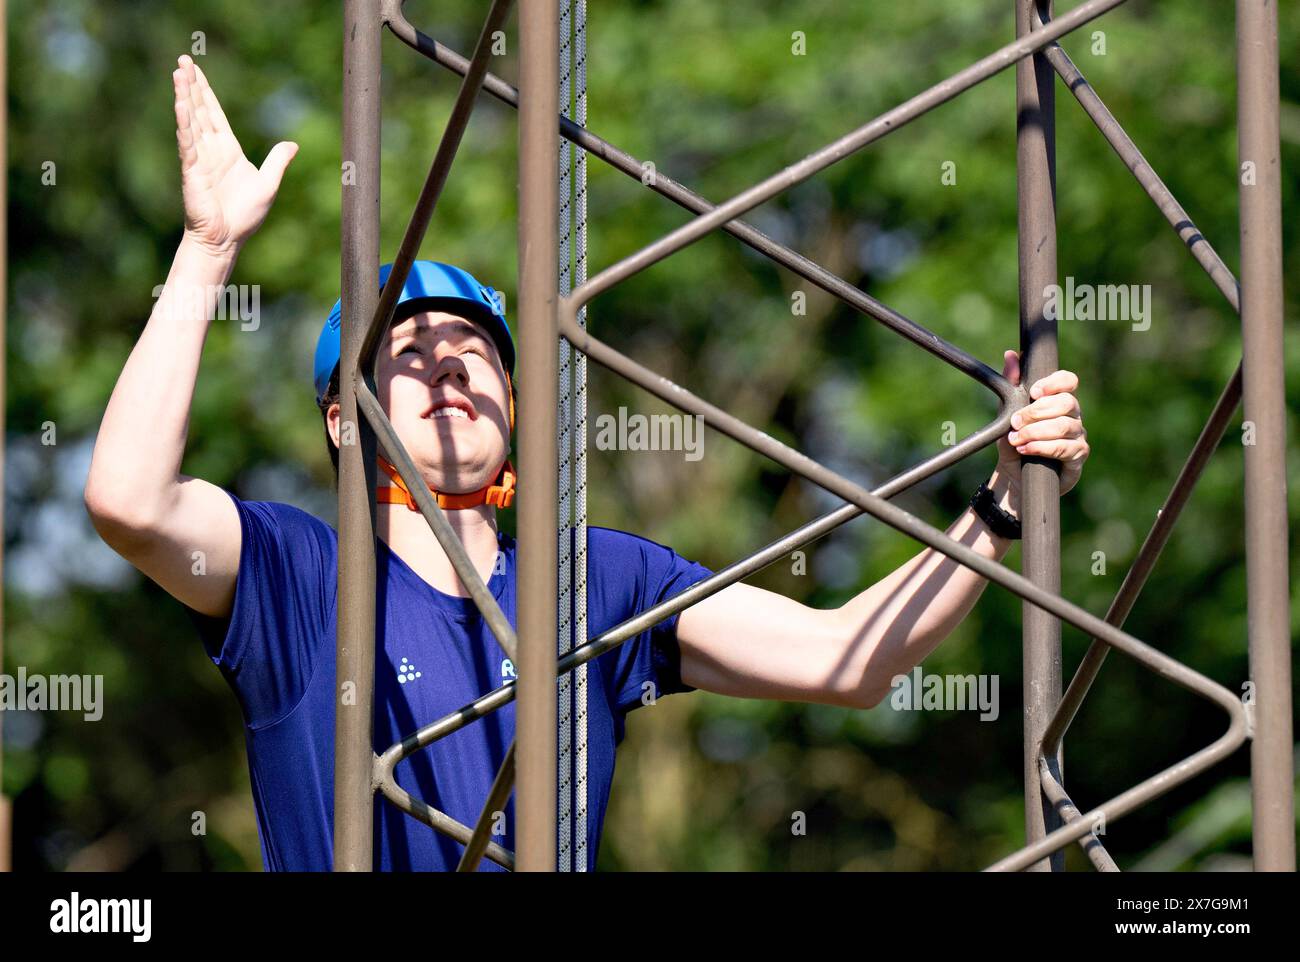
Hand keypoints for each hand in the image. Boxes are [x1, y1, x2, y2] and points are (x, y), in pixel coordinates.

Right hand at [173, 54, 297, 255]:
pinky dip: (184, 124)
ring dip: (184, 96)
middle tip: (183, 58)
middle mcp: (210, 149)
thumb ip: (278, 161)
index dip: (205, 91)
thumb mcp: (268, 184)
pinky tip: (180, 105)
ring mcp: (199, 158)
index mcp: (227, 149)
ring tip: (178, 71)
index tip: (196, 69)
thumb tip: (293, 145)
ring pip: (191, 120)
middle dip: (191, 84)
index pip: (214, 113)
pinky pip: (188, 143)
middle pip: (199, 109)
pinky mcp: (192, 171)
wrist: (227, 239)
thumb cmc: (244, 215)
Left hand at [992, 349, 1089, 513]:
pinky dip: (1042, 447)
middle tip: (1015, 422)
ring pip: (1064, 426)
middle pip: (1066, 402)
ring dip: (1035, 431)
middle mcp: (1073, 416)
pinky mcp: (1077, 457)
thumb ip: (1011, 384)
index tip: (1034, 392)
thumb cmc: (1013, 442)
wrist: (1012, 477)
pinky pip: (1065, 448)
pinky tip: (1026, 449)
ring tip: (1016, 440)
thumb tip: (1011, 355)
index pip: (1069, 381)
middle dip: (1036, 411)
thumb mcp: (1006, 413)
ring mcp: (1078, 436)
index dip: (1054, 383)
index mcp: (1058, 401)